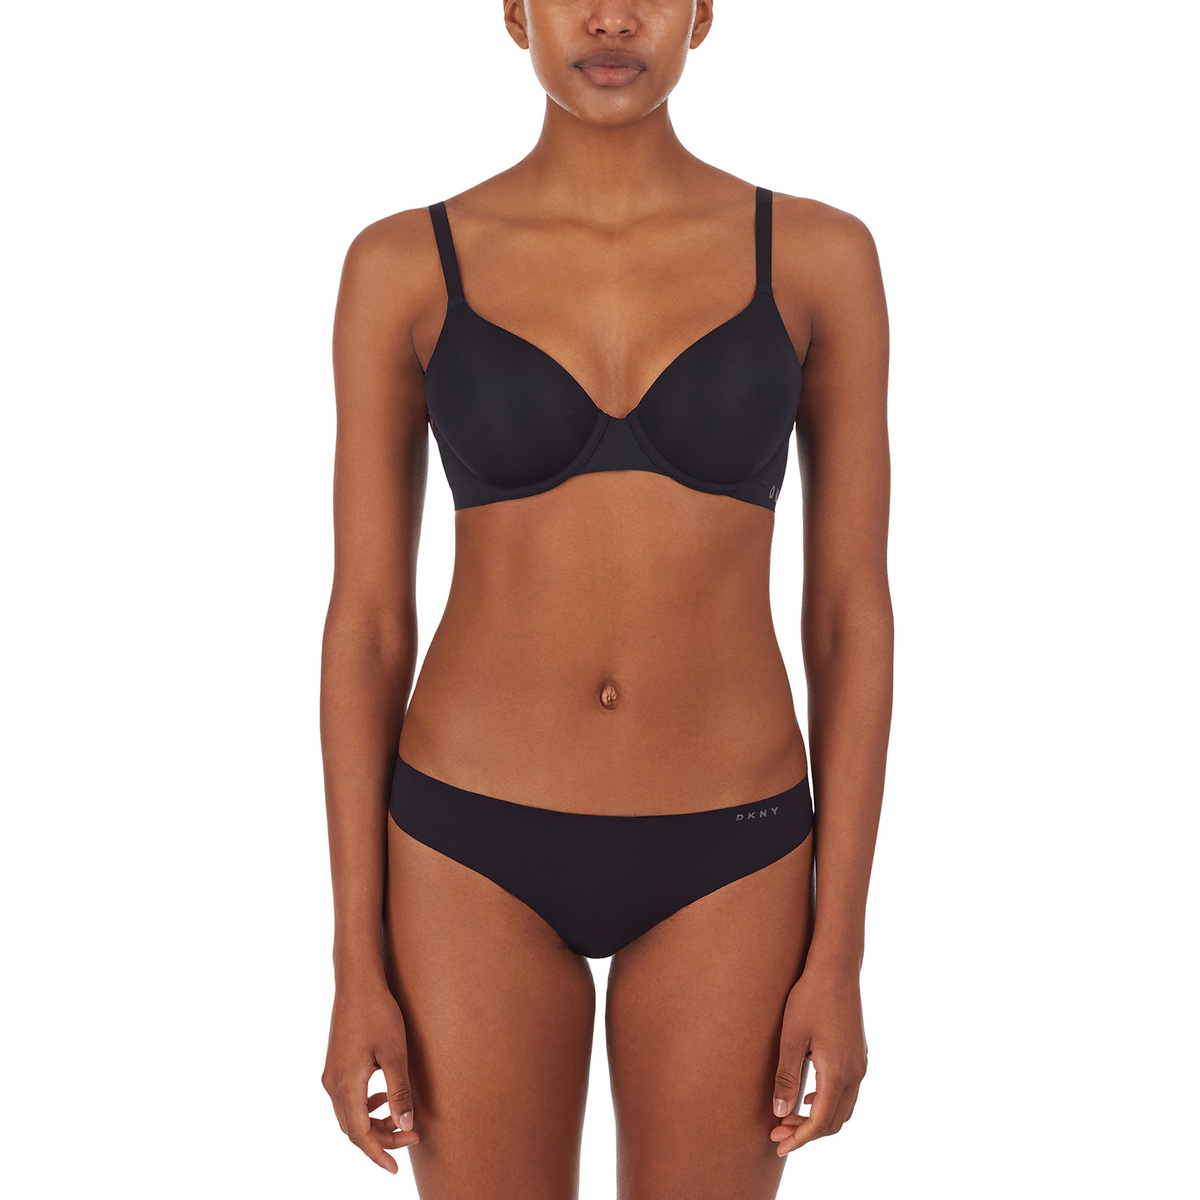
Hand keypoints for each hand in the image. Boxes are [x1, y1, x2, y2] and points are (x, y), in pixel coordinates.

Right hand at [321, 978, 419, 1172]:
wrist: (357, 982)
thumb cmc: (378, 1014)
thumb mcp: (395, 1054)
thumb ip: (400, 1093)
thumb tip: (406, 1126)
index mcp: (346, 1085)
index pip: (360, 1135)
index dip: (379, 1153)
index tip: (397, 1167)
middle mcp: (332, 1084)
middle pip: (354, 1128)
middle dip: (381, 1138)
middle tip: (411, 1136)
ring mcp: (331, 1074)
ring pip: (350, 1114)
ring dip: (374, 1122)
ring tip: (400, 1119)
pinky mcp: (335, 1065)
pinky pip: (348, 1099)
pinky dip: (366, 1106)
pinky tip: (383, 1096)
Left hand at [769, 961, 867, 1155]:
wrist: (836, 968)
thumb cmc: (809, 998)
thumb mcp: (790, 1037)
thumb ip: (785, 1077)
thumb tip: (780, 1113)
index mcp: (838, 1072)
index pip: (820, 1121)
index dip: (800, 1138)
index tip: (779, 1145)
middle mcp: (855, 1073)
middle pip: (834, 1121)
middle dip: (806, 1132)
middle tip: (777, 1132)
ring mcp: (860, 1064)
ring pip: (843, 1108)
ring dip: (818, 1119)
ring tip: (788, 1117)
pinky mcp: (859, 1055)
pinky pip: (847, 1092)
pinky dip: (828, 1103)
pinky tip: (808, 1097)